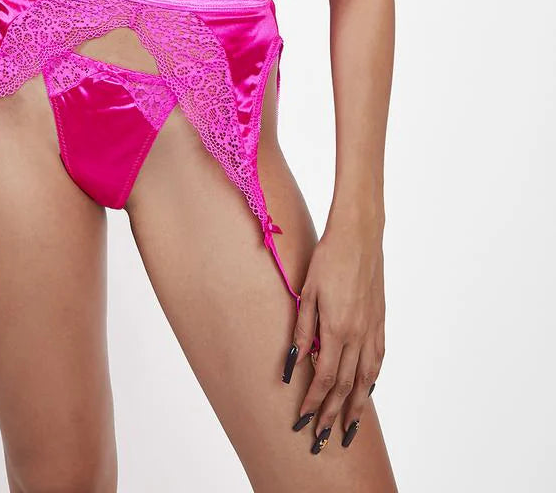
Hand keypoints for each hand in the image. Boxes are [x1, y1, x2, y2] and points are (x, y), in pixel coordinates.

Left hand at [288, 220, 384, 452]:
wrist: (359, 234)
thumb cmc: (328, 258)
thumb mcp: (307, 292)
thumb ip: (302, 330)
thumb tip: (293, 364)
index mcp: (337, 328)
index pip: (324, 378)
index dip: (314, 402)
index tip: (302, 420)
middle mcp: (359, 334)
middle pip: (346, 386)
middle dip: (333, 414)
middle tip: (323, 439)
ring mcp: (373, 328)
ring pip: (367, 379)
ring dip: (357, 406)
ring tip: (349, 428)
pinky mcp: (381, 320)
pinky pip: (378, 359)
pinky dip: (372, 380)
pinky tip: (367, 389)